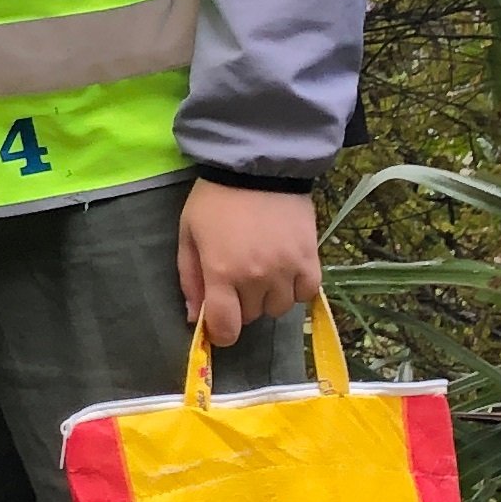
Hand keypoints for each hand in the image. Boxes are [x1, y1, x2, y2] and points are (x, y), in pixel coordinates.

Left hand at [179, 178, 322, 350]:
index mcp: (222, 272)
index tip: (219, 325)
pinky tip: (285, 273)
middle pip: (252, 316)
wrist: (258, 167)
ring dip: (268, 297)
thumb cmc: (215, 201)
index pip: (226, 328)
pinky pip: (306, 293)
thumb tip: (195, 318)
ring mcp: (287, 269)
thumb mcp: (189, 235)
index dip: (221, 334)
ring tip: (261, 271)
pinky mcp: (311, 259)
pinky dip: (295, 289)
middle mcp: (257, 277)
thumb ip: (190, 279)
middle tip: (236, 278)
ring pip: (279, 308)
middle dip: (241, 304)